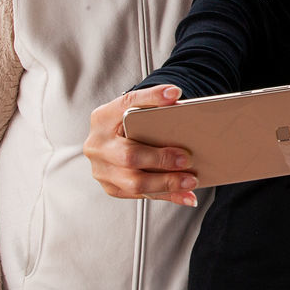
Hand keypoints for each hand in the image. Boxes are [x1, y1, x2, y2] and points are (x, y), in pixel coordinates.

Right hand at [83, 85, 199, 205]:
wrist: (109, 140)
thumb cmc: (123, 124)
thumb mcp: (130, 107)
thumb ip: (151, 100)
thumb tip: (173, 94)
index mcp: (102, 119)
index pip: (127, 105)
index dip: (151, 99)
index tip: (174, 96)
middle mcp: (98, 146)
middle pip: (129, 156)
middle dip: (160, 159)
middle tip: (185, 158)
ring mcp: (103, 171)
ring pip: (135, 183)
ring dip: (166, 183)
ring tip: (190, 181)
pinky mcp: (113, 188)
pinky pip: (142, 196)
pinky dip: (167, 195)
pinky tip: (186, 195)